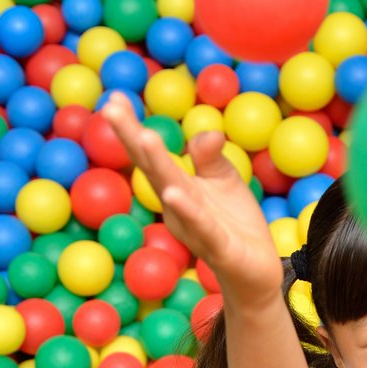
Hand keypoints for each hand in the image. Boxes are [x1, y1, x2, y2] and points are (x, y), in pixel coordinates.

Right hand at [102, 94, 284, 304]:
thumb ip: (209, 156)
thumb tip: (208, 132)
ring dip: (159, 166)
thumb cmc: (233, 224)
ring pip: (174, 194)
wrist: (255, 271)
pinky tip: (174, 193)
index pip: (151, 154)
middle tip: (111, 108)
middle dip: (133, 138)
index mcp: (178, 187)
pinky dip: (189, 210)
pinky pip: (202, 226)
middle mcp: (177, 207)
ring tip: (145, 137)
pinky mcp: (217, 247)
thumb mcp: (223, 181)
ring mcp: (194, 227)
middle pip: (153, 168)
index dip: (133, 128)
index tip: (114, 96)